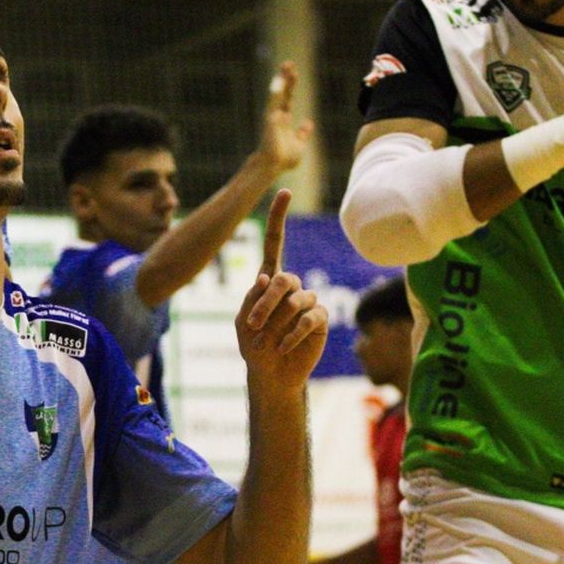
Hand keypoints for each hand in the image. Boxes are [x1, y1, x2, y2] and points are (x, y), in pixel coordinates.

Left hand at [236, 190, 327, 394]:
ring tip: (265, 339)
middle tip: (253, 324)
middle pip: (284, 280)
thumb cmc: (253, 345)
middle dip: (266, 302)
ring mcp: (307, 302)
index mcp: (270, 280)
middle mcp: (291, 287)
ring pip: (296, 299)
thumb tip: (267, 277)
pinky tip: (283, 346)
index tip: (285, 191)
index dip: (280, 218)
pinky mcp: (320, 320)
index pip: (277, 243)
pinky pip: (309, 318)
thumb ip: (251, 299)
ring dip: (276, 320)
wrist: (270, 373)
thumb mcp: (243, 322)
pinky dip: (292, 333)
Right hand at [255, 62, 314, 173]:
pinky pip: (275, 100)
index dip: (290, 87)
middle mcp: (277, 116)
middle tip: (289, 64)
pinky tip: (281, 78)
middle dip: (286, 78)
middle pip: (283, 93)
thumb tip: (308, 124)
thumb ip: (302, 134)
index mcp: (284, 121)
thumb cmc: (284, 159)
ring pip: (278, 93)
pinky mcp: (270, 118)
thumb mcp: (299, 145)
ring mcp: (273, 116)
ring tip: (286, 65)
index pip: (287, 99)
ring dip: (282, 79)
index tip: (294, 74)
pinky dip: (277, 89)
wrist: (274, 166)